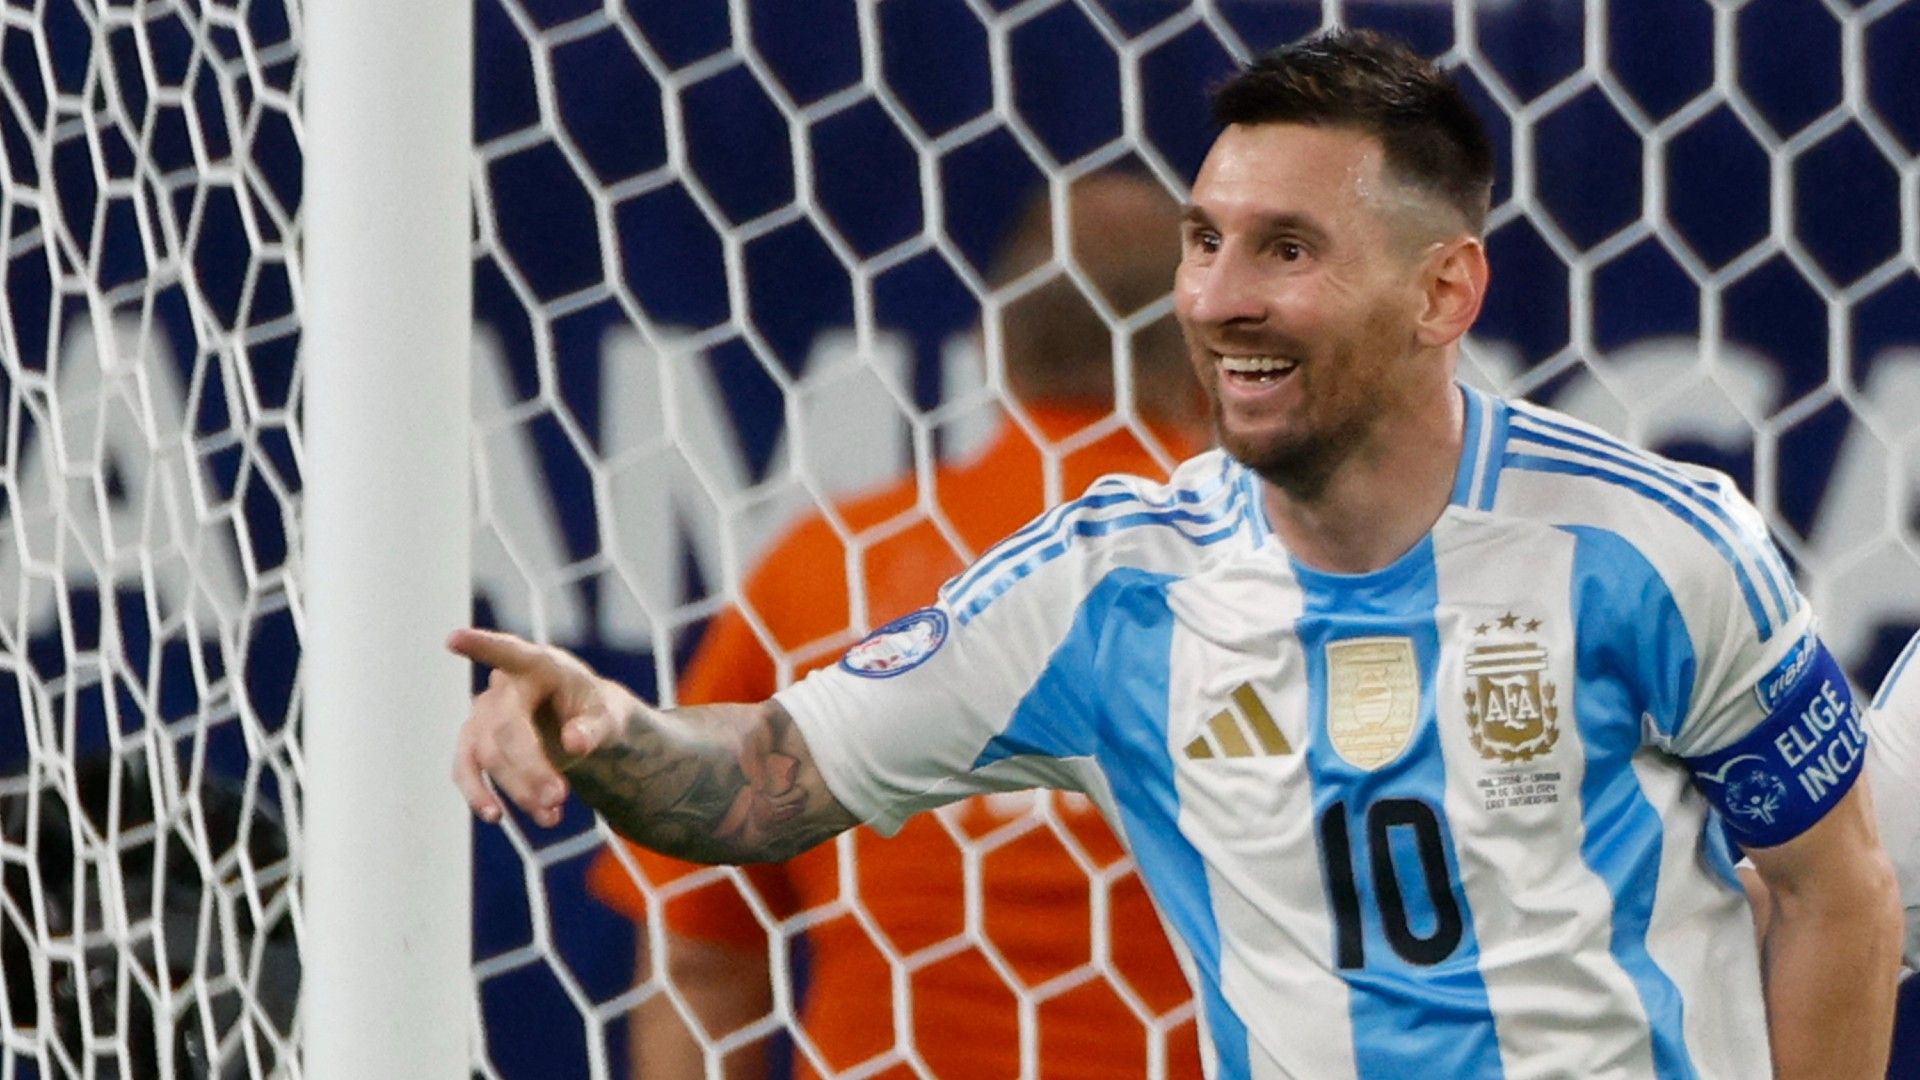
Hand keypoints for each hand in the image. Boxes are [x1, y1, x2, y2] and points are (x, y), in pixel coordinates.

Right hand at [447, 627, 635, 827]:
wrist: (582, 726)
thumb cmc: (594, 710)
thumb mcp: (609, 715)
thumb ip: (595, 727)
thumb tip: (574, 743)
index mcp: (540, 665)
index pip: (509, 652)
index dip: (482, 646)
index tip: (454, 639)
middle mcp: (505, 687)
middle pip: (504, 728)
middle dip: (530, 768)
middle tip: (560, 798)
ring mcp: (485, 714)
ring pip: (487, 755)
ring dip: (517, 789)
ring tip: (552, 817)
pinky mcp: (476, 742)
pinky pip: (466, 769)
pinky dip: (478, 794)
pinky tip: (496, 816)